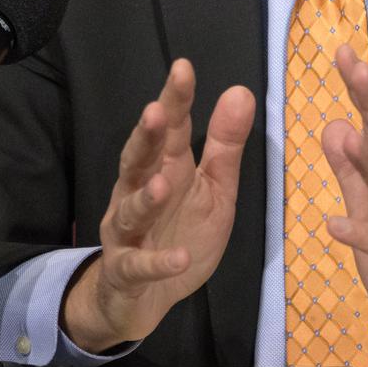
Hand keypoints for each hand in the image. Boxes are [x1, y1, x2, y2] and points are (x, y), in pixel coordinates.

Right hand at [62, 59, 254, 351]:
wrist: (142, 298)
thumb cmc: (180, 232)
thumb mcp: (214, 189)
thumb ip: (225, 145)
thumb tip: (240, 91)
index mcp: (166, 168)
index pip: (170, 129)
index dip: (175, 100)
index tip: (183, 68)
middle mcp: (139, 192)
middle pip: (140, 159)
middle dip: (147, 137)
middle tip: (156, 111)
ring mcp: (128, 232)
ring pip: (131, 211)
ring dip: (145, 199)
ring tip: (162, 185)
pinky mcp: (126, 271)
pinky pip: (139, 266)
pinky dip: (158, 262)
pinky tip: (177, 257)